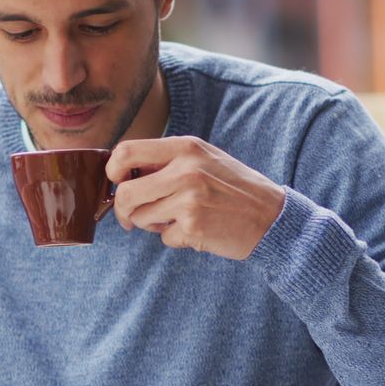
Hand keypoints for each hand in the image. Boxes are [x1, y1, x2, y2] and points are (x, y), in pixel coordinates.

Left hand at [107, 136, 285, 259]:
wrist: (272, 216)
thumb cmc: (234, 188)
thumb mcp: (204, 159)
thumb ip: (167, 162)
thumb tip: (122, 174)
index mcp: (186, 147)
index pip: (126, 151)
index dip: (113, 171)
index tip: (118, 183)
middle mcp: (185, 170)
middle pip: (125, 192)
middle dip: (123, 210)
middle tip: (131, 218)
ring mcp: (189, 199)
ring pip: (140, 218)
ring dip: (152, 224)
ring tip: (178, 219)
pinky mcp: (193, 227)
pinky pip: (164, 238)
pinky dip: (175, 238)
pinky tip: (197, 230)